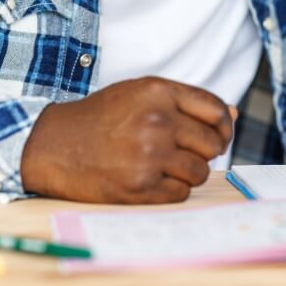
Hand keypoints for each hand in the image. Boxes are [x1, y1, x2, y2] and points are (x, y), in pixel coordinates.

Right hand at [20, 77, 233, 203]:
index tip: (218, 136)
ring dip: (189, 173)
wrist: (52, 145)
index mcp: (159, 92)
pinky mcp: (139, 187)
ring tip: (166, 167)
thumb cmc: (101, 118)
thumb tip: (233, 113)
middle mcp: (157, 121)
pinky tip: (153, 180)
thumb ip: (187, 102)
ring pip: (200, 171)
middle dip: (205, 152)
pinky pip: (181, 193)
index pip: (216, 111)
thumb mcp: (140, 95)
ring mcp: (148, 155)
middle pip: (212, 144)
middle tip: (184, 153)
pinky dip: (173, 190)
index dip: (224, 126)